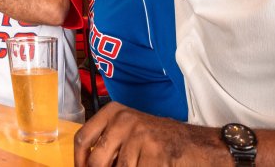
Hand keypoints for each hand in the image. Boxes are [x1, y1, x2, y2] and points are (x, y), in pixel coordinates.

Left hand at [74, 102, 227, 166]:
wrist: (196, 144)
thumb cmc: (158, 141)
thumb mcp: (130, 131)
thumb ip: (109, 143)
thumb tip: (88, 164)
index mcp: (113, 112)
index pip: (82, 138)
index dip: (78, 162)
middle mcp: (123, 120)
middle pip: (96, 159)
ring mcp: (140, 136)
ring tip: (138, 164)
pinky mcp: (156, 154)